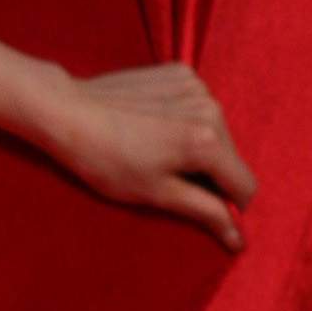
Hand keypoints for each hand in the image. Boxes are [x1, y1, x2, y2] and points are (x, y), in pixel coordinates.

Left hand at [43, 63, 256, 253]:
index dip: (228, 206)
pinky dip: (185, 120)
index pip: (245, 186)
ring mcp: (196, 85)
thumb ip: (205, 212)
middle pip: (231, 157)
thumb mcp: (157, 193)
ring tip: (157, 150)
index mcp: (209, 141)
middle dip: (211, 175)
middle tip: (168, 178)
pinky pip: (198, 106)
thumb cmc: (106, 160)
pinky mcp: (181, 72)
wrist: (66, 111)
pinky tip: (155, 125)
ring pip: (216, 131)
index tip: (200, 209)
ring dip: (199, 147)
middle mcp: (211, 108)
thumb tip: (239, 238)